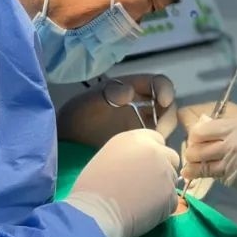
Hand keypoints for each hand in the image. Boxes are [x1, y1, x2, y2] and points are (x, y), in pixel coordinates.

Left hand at [57, 74, 176, 146]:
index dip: (165, 89)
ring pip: (164, 125)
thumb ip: (109, 94)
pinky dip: (159, 146)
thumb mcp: (90, 102)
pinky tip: (150, 153)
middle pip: (167, 106)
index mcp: (132, 88)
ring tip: (152, 145)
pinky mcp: (141, 143)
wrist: (68, 145)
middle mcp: (141, 105)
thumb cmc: (78, 118)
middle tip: (158, 131)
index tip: (164, 101)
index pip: (158, 82)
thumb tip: (129, 92)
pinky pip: (157, 142)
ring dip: (164, 133)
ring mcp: (142, 125)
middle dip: (168, 116)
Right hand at [64, 129, 179, 236]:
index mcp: (136, 138)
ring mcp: (165, 172)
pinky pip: (171, 200)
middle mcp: (155, 150)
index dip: (152, 154)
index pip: (157, 139)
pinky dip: (162, 207)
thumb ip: (131, 154)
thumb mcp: (109, 156)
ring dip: (162, 188)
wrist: (95, 214)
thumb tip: (140, 163)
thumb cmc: (92, 187)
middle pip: (171, 157)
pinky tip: (144, 212)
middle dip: (163, 169)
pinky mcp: (170, 194)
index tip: (144, 166)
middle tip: (147, 185)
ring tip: (141, 201)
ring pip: (172, 179)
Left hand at [181, 119, 236, 199]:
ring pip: (204, 169)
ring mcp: (235, 166)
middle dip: (192, 155)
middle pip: (196, 151)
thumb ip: (230, 132)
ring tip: (192, 171)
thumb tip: (204, 137)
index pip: (200, 131)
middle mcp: (234, 144)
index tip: (195, 141)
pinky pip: (222, 181)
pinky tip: (229, 176)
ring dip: (198, 170)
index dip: (194, 137)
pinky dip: (221, 179)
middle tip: (192, 158)